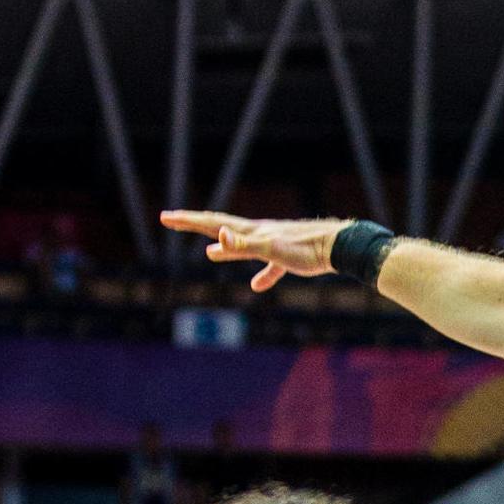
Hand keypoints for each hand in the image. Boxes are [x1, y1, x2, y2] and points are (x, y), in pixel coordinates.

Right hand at [159, 210, 347, 292]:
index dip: (187, 220)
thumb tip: (217, 239)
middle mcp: (258, 233)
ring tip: (208, 252)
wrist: (338, 247)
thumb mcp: (269, 249)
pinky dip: (260, 275)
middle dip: (194, 225)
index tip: (164, 217)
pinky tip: (256, 286)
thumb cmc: (304, 249)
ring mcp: (272, 244)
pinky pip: (268, 266)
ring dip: (223, 248)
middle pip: (220, 227)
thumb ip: (242, 245)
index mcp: (249, 231)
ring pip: (241, 245)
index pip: (211, 222)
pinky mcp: (288, 258)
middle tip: (172, 220)